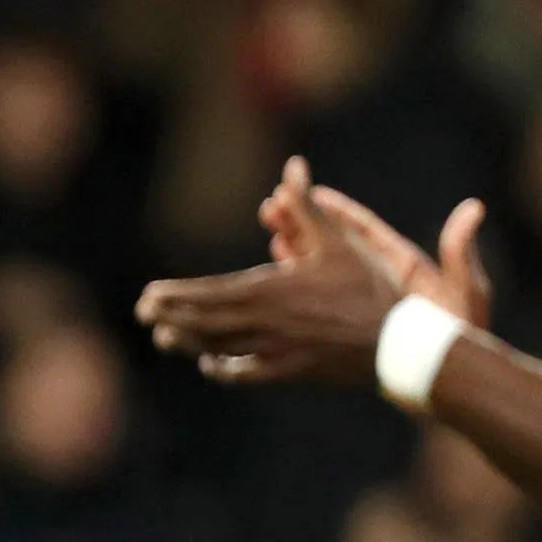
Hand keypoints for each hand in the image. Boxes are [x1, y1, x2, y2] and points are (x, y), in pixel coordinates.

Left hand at [134, 215, 403, 385]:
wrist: (399, 343)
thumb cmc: (368, 287)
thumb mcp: (338, 241)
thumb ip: (305, 207)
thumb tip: (291, 169)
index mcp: (271, 291)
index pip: (209, 294)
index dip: (176, 297)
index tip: (149, 295)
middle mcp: (265, 324)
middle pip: (204, 323)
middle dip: (170, 318)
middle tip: (143, 314)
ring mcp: (275, 351)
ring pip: (219, 348)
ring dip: (187, 343)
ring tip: (163, 337)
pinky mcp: (289, 372)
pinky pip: (246, 372)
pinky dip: (223, 367)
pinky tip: (208, 362)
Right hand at [259, 153, 488, 320]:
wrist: (447, 382)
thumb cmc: (461, 339)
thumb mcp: (465, 292)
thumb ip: (460, 252)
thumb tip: (473, 207)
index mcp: (403, 266)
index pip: (364, 231)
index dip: (337, 211)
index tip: (310, 193)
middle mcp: (377, 282)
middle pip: (333, 246)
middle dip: (303, 226)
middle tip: (273, 209)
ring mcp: (359, 306)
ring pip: (319, 273)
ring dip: (293, 253)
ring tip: (270, 235)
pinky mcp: (345, 329)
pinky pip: (315, 304)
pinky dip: (294, 289)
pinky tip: (273, 279)